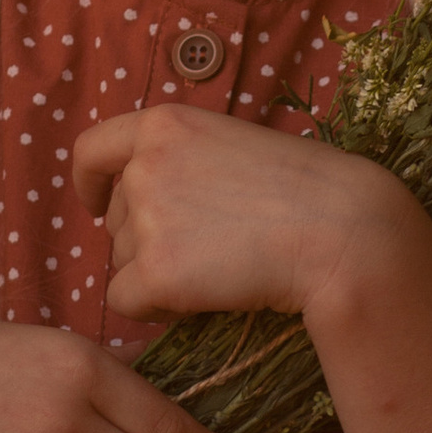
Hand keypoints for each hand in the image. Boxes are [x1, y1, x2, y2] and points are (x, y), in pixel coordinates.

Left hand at [71, 107, 421, 338]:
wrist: (342, 232)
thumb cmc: (305, 191)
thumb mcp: (235, 145)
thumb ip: (183, 160)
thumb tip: (139, 200)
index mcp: (164, 124)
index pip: (92, 150)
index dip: (89, 183)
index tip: (94, 203)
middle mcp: (144, 165)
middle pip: (113, 219)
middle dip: (145, 239)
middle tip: (209, 248)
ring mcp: (146, 218)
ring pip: (122, 263)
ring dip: (157, 273)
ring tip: (221, 266)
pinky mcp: (154, 271)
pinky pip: (127, 301)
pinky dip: (157, 308)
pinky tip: (206, 296)